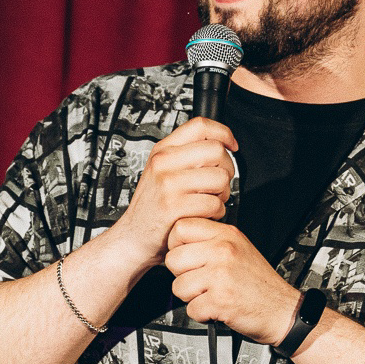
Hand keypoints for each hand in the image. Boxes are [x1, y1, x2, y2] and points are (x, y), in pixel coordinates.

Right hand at [104, 118, 236, 270]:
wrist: (133, 237)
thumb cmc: (153, 205)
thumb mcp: (162, 170)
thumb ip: (186, 154)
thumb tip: (220, 143)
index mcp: (163, 150)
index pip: (200, 126)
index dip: (223, 133)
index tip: (231, 146)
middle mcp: (164, 163)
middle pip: (216, 151)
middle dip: (227, 169)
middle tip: (219, 182)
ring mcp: (168, 184)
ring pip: (220, 178)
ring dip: (223, 193)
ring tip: (210, 200)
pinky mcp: (174, 207)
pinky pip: (214, 203)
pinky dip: (216, 212)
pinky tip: (204, 214)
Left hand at [165, 218, 302, 343]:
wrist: (282, 309)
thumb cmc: (259, 282)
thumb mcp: (240, 247)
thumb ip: (212, 239)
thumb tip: (179, 240)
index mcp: (227, 234)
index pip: (181, 227)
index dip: (176, 244)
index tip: (185, 255)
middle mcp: (223, 251)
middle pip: (173, 259)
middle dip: (180, 274)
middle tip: (199, 279)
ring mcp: (221, 275)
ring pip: (178, 286)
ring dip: (190, 296)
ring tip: (209, 293)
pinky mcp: (220, 300)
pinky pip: (190, 308)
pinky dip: (201, 313)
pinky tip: (216, 306)